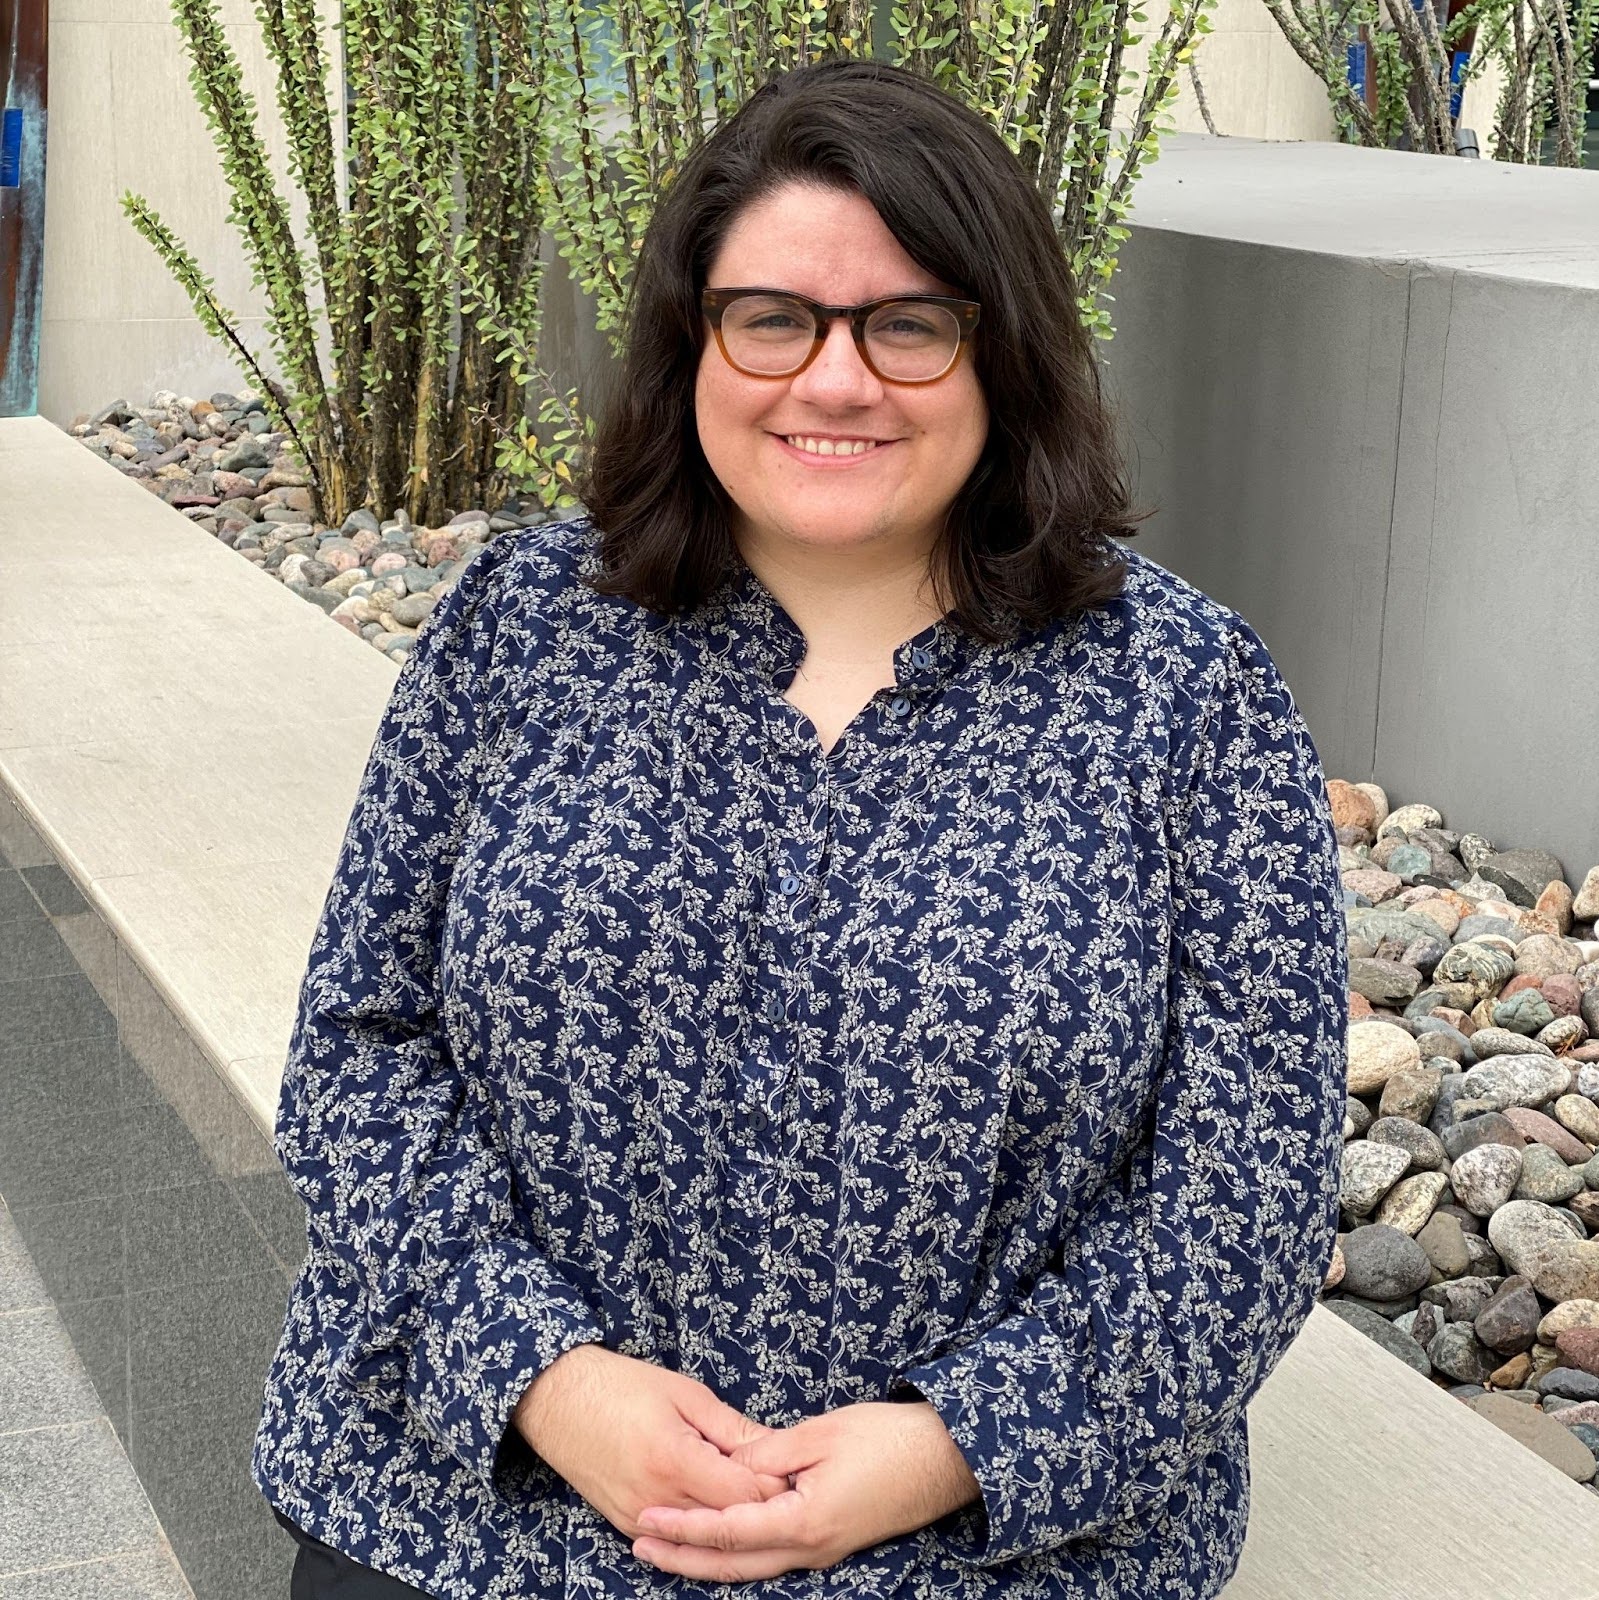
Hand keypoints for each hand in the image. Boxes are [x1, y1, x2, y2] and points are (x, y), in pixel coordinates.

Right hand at [511, 1344, 792, 1539]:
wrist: (558, 1400)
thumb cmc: (623, 1386)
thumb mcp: (686, 1395)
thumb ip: (734, 1429)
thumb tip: (777, 1450)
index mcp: (676, 1461)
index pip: (747, 1495)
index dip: (776, 1483)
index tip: (791, 1467)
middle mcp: (658, 1500)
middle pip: (730, 1522)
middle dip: (760, 1504)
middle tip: (778, 1479)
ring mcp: (639, 1518)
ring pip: (704, 1537)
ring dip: (729, 1516)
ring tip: (745, 1488)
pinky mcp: (625, 1525)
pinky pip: (676, 1537)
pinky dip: (699, 1522)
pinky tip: (710, 1499)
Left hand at [629, 1399, 982, 1581]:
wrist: (945, 1459)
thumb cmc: (887, 1439)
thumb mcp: (821, 1434)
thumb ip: (767, 1454)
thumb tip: (726, 1466)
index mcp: (805, 1522)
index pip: (730, 1532)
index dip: (686, 1526)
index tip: (648, 1518)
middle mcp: (811, 1549)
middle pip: (733, 1565)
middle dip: (683, 1556)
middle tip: (639, 1543)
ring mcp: (822, 1552)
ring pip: (752, 1568)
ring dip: (706, 1560)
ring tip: (666, 1547)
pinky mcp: (831, 1543)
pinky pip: (773, 1558)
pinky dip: (737, 1555)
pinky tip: (719, 1543)